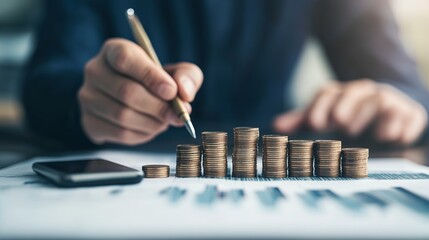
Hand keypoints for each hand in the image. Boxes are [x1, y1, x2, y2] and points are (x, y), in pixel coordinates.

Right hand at [78, 38, 202, 144]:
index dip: (150, 76)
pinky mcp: (89, 122)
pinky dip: (142, 135)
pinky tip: (151, 128)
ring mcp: (88, 97)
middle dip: (158, 107)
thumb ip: (187, 76)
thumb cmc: (157, 82)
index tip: (171, 91)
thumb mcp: (176, 72)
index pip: (125, 59)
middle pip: (126, 92)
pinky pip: (119, 134)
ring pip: (123, 116)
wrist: (136, 100)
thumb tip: (183, 93)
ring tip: (165, 121)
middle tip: (177, 114)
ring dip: (152, 123)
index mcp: (114, 50)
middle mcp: (94, 71)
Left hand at [273, 79, 427, 144]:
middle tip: (339, 123)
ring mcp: (388, 100)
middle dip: (345, 107)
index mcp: (342, 93)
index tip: (313, 124)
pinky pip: (408, 114)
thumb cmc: (349, 114)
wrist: (387, 111)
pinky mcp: (409, 112)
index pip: (328, 93)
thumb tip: (275, 125)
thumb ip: (302, 120)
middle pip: (353, 93)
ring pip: (380, 100)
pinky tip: (393, 137)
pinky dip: (402, 125)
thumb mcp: (325, 117)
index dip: (319, 107)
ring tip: (358, 131)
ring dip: (369, 115)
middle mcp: (364, 93)